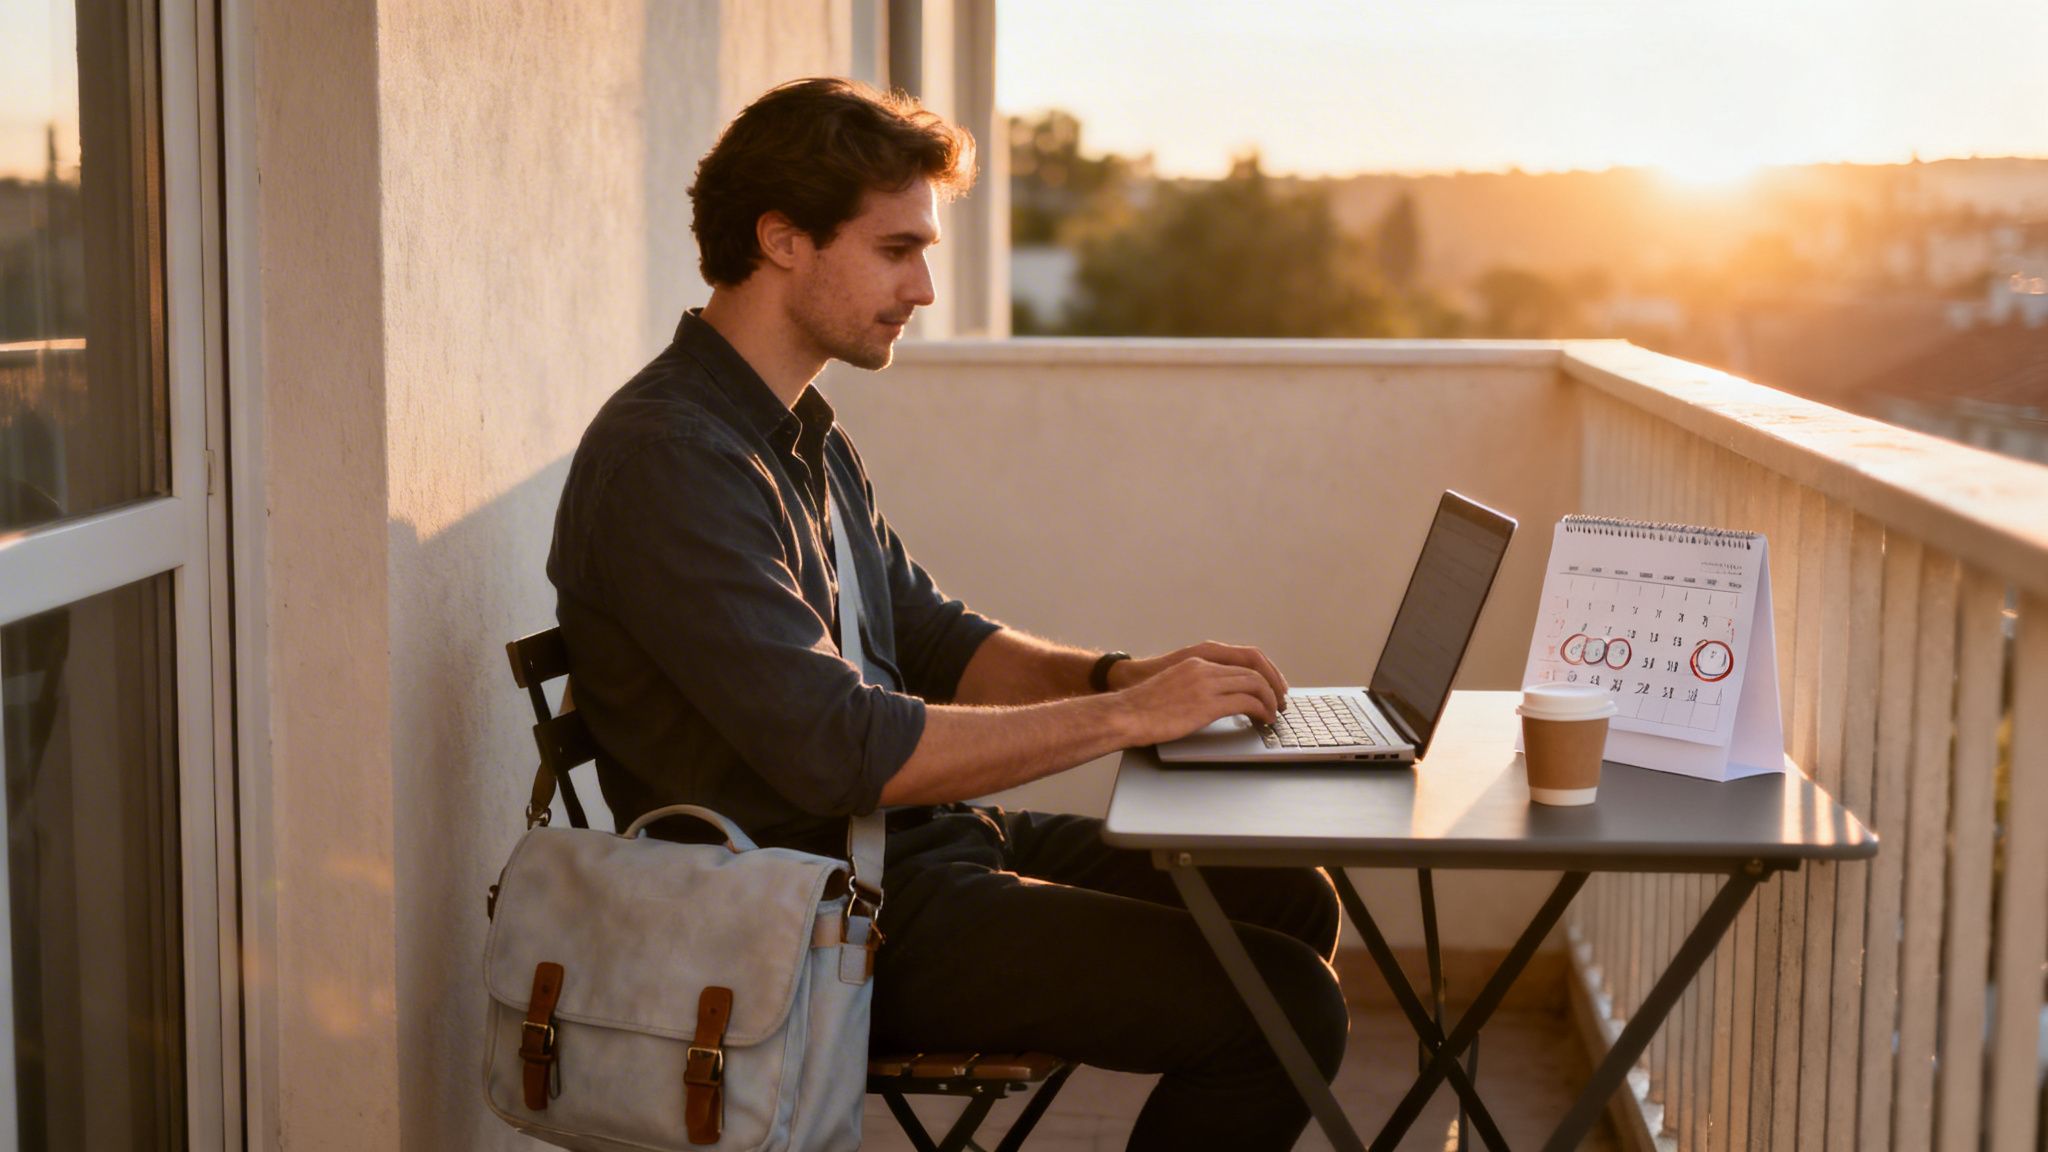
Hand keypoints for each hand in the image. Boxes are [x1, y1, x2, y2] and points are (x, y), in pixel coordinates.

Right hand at [1107, 642, 1288, 746]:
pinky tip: (1263, 719)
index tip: (1271, 687)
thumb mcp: (1173, 684)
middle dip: (1271, 687)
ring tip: (1274, 714)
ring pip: (1254, 685)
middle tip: (1279, 702)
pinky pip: (1246, 703)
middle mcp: (1204, 667)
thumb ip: (1195, 684)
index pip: (1242, 660)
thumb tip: (1215, 698)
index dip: (1263, 674)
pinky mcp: (1207, 705)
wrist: (1127, 714)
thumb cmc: (1144, 706)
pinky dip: (1261, 711)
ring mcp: (1206, 685)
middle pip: (1253, 670)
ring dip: (1270, 701)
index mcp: (1197, 660)